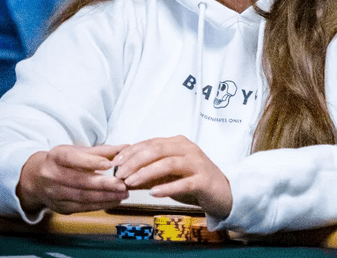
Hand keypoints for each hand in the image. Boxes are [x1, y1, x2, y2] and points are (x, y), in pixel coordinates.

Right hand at [17, 144, 128, 213]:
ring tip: (123, 193)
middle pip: (80, 182)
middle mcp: (52, 176)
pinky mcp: (60, 208)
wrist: (35, 179)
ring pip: (82, 197)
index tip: (109, 164)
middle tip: (123, 184)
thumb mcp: (75, 151)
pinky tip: (114, 200)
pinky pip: (82, 208)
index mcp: (56, 157)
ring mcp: (54, 194)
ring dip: (105, 197)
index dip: (91, 162)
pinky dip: (100, 205)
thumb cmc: (60, 162)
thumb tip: (125, 148)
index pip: (72, 159)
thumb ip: (100, 151)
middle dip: (104, 184)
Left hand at [113, 135, 231, 218]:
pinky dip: (167, 187)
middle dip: (134, 162)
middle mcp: (187, 149)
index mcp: (177, 143)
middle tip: (119, 174)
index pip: (149, 143)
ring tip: (131, 183)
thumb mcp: (168, 177)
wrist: (223, 194)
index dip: (130, 152)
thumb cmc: (192, 183)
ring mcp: (197, 163)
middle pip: (157, 150)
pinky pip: (184, 182)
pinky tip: (153, 193)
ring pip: (168, 163)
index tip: (114, 163)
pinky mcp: (204, 180)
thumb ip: (148, 174)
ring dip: (146, 173)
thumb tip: (122, 177)